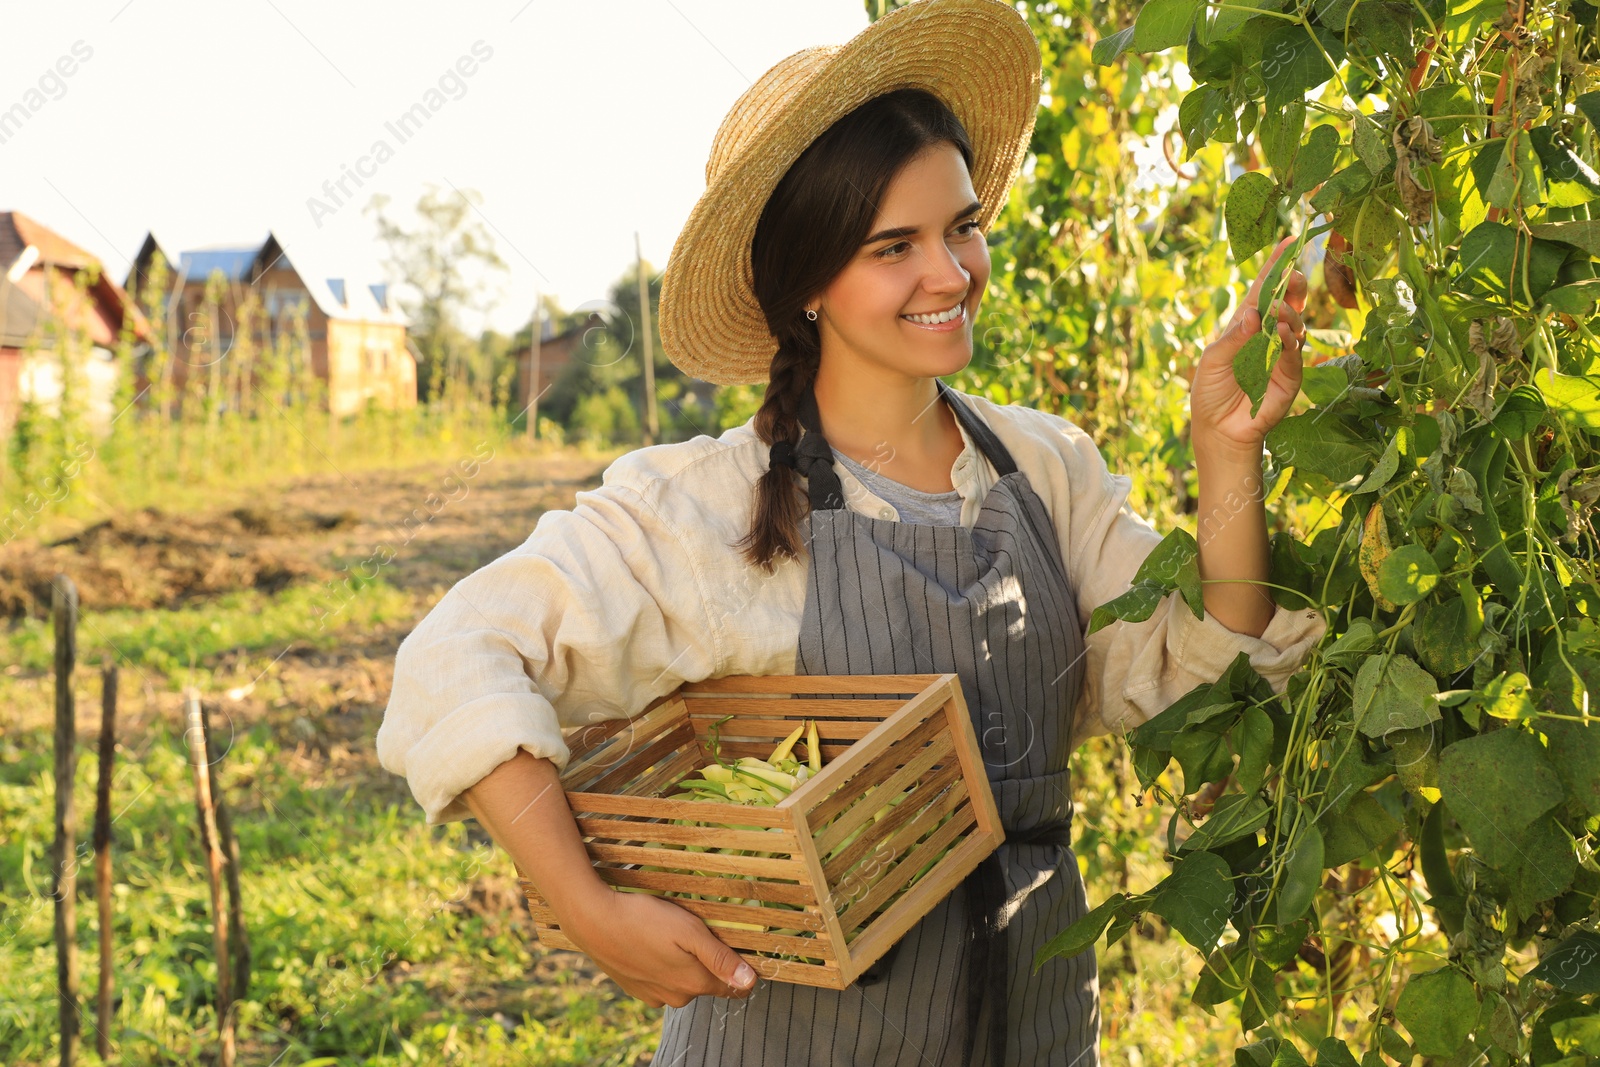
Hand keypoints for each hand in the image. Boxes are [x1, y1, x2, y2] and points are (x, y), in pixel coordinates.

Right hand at [565, 886, 759, 1007]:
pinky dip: (661, 965)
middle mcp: (676, 997)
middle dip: (707, 960)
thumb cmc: (644, 919)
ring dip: (683, 962)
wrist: (593, 921)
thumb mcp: (690, 930)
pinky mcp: (636, 989)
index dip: (739, 967)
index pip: (733, 987)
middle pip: (706, 981)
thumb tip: (750, 981)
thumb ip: (720, 958)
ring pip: (682, 981)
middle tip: (694, 929)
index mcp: (694, 983)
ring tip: (668, 934)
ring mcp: (654, 995)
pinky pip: (660, 980)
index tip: (733, 944)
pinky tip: (650, 943)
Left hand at [1190, 235, 1308, 459]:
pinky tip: (1283, 334)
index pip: (1262, 290)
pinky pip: (1295, 353)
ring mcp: (1281, 354)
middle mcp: (1267, 335)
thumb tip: (1252, 314)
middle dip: (1292, 285)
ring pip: (1294, 323)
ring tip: (1277, 312)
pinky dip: (1291, 341)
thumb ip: (1232, 339)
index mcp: (1245, 325)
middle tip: (1292, 275)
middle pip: (1287, 301)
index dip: (1275, 266)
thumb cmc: (1210, 392)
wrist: (1218, 429)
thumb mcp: (1212, 361)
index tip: (1287, 242)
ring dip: (1288, 313)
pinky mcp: (1290, 375)